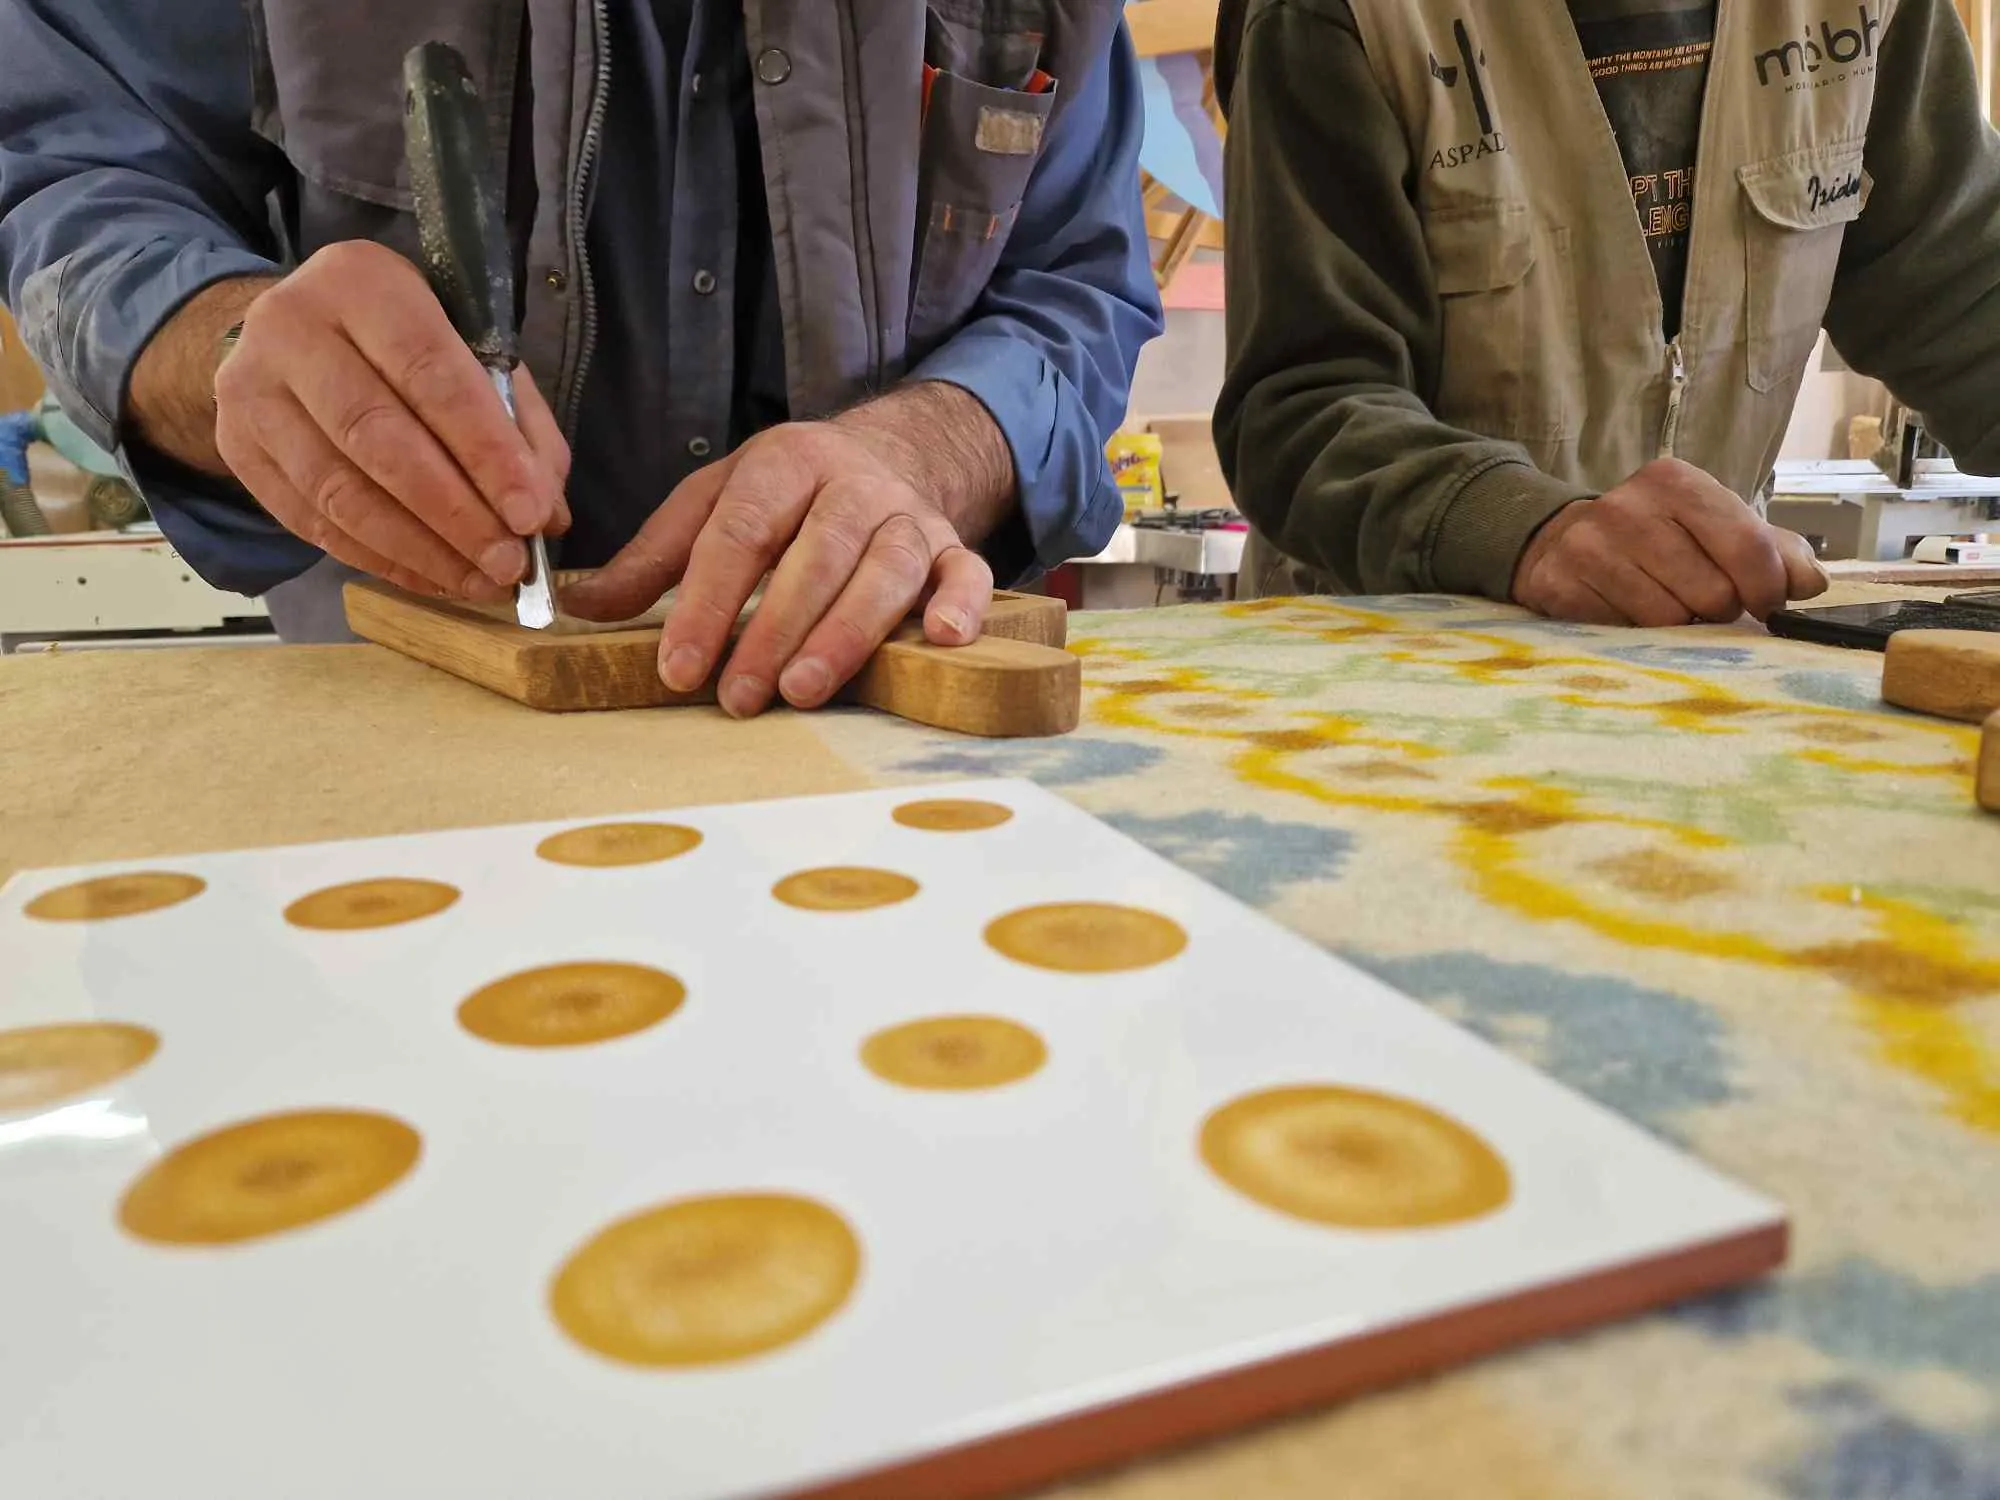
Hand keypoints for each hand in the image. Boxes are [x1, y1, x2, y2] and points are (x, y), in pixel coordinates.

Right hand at [205, 243, 570, 600]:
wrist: (290, 336)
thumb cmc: (403, 343)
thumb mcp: (470, 349)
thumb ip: (517, 423)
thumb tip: (544, 513)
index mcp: (362, 280)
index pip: (430, 372)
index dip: (484, 451)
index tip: (529, 515)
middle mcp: (292, 326)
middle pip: (378, 437)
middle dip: (453, 513)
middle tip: (508, 563)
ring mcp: (250, 389)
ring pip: (338, 490)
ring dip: (418, 549)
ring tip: (477, 581)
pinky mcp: (236, 447)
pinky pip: (310, 521)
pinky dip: (378, 558)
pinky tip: (429, 577)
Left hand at [565, 387, 1009, 717]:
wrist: (890, 453)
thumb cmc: (789, 494)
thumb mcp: (715, 502)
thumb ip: (654, 558)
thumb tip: (578, 606)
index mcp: (785, 463)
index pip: (740, 532)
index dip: (706, 603)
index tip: (680, 668)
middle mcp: (853, 485)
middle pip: (814, 555)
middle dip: (772, 630)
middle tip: (740, 697)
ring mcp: (909, 517)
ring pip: (885, 569)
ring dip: (847, 632)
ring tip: (805, 689)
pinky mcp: (955, 549)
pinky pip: (969, 575)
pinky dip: (962, 606)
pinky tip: (941, 640)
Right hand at [1511, 458, 1827, 625]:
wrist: (1561, 542)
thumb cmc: (1656, 538)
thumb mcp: (1714, 527)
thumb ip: (1773, 551)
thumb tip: (1811, 584)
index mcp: (1675, 481)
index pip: (1748, 545)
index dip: (1768, 589)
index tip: (1767, 606)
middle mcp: (1628, 507)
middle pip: (1713, 593)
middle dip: (1718, 610)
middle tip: (1702, 602)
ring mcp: (1588, 546)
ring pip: (1669, 620)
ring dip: (1677, 627)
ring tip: (1662, 606)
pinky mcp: (1559, 585)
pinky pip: (1624, 634)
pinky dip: (1634, 634)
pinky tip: (1625, 611)